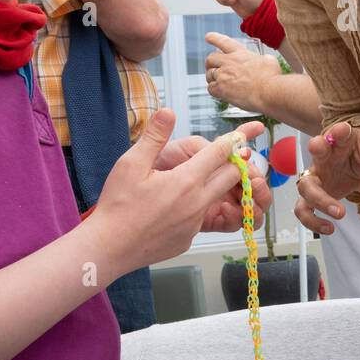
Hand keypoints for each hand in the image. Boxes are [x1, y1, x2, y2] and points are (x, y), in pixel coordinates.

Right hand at [93, 109, 259, 275]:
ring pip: (218, 197)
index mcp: (186, 180)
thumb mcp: (131, 164)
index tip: (251, 131)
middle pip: (231, 177)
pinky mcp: (188, 238)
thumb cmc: (117, 205)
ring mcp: (194, 223)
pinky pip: (202, 217)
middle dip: (236, 163)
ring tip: (204, 176)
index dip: (236, 139)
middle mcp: (197, 202)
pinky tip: (177, 204)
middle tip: (233, 154)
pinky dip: (199, 206)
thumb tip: (168, 111)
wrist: (108, 248)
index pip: (220, 154)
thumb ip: (154, 136)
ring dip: (219, 185)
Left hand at [204, 32, 279, 113]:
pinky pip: (210, 88)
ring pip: (209, 74)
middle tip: (212, 67)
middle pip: (211, 58)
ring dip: (212, 78)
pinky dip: (214, 90)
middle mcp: (229, 62)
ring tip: (218, 83)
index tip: (208, 37)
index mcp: (240, 53)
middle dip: (210, 63)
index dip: (214, 38)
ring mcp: (223, 75)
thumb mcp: (269, 60)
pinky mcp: (221, 89)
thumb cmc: (272, 77)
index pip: (224, 42)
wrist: (269, 91)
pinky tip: (220, 93)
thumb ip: (261, 58)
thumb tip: (263, 60)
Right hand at [293, 122, 359, 232]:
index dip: (338, 130)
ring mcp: (318, 175)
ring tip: (340, 213)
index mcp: (343, 140)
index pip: (339, 131)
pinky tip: (329, 229)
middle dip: (316, 150)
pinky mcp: (315, 194)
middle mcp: (326, 155)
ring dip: (319, 200)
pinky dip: (312, 221)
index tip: (342, 129)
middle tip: (321, 152)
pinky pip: (304, 208)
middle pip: (315, 150)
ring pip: (305, 185)